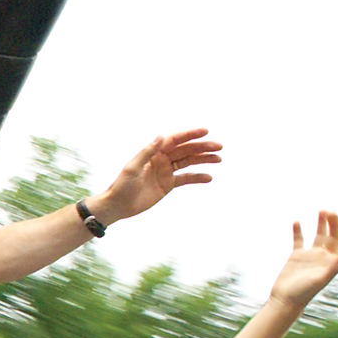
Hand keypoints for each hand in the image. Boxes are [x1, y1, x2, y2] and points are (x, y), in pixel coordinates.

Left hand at [91, 128, 220, 223]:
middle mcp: (161, 159)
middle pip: (185, 150)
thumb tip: (161, 136)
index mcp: (153, 152)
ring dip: (203, 159)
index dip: (190, 135)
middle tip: (219, 146)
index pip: (175, 140)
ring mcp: (166, 171)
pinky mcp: (168, 184)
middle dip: (202, 147)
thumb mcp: (133, 167)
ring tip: (218, 159)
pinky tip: (208, 177)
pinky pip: (186, 178)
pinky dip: (197, 177)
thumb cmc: (122, 185)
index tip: (205, 132)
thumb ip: (147, 152)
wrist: (118, 205)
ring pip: (188, 162)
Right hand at [269, 211, 337, 307]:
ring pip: (319, 235)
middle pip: (334, 236)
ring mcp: (311, 256)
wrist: (285, 300)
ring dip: (321, 223)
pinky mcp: (297, 256)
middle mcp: (324, 257)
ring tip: (322, 211)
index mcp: (333, 263)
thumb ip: (334, 267)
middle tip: (329, 212)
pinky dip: (298, 231)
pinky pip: (299, 240)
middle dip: (334, 223)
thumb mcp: (320, 279)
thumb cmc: (304, 293)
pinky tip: (297, 222)